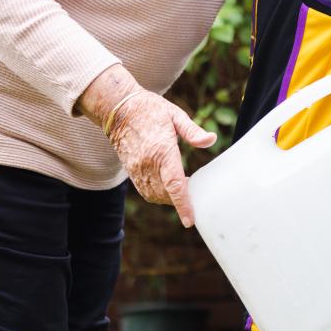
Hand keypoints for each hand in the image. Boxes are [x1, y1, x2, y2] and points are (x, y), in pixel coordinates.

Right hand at [107, 91, 216, 226]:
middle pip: (166, 194)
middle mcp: (147, 163)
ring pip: (155, 196)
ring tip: (184, 192)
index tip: (189, 220)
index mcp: (162, 150)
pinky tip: (169, 189)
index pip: (174, 184)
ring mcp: (137, 169)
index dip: (183, 204)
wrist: (118, 109)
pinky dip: (158, 195)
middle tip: (196, 194)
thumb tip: (211, 140)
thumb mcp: (175, 115)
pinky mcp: (131, 171)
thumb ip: (193, 131)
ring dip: (170, 199)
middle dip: (181, 201)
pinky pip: (145, 191)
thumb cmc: (150, 110)